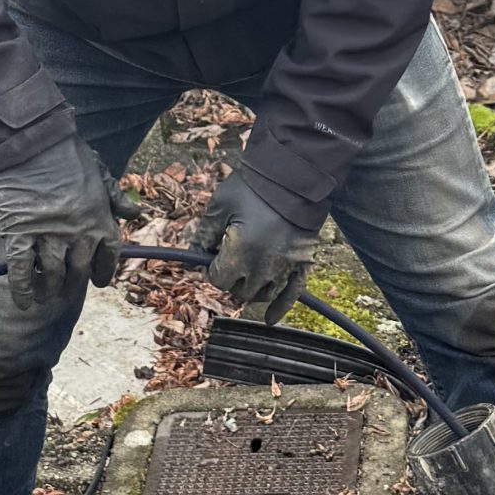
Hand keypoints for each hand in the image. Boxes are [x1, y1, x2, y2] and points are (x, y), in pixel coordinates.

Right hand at [0, 137, 130, 310]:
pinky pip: (21, 272)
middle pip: (80, 272)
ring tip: (44, 295)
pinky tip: (23, 301)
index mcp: (101, 218)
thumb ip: (115, 196)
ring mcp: (48, 237)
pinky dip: (22, 290)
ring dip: (49, 290)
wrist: (26, 141)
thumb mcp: (97, 170)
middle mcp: (78, 234)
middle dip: (73, 285)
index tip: (98, 280)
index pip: (109, 256)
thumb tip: (135, 214)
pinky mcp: (19, 236)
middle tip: (65, 290)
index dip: (104, 272)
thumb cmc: (63, 151)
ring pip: (52, 276)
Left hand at [192, 169, 318, 321]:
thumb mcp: (219, 205)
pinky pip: (292, 294)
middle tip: (229, 260)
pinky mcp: (303, 264)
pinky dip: (280, 309)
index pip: (216, 279)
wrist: (294, 174)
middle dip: (230, 278)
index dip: (210, 269)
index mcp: (239, 254)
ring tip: (246, 275)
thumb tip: (192, 254)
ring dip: (250, 289)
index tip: (210, 257)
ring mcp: (285, 268)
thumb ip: (203, 233)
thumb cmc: (253, 187)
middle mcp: (262, 268)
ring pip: (261, 295)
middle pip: (238, 290)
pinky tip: (270, 320)